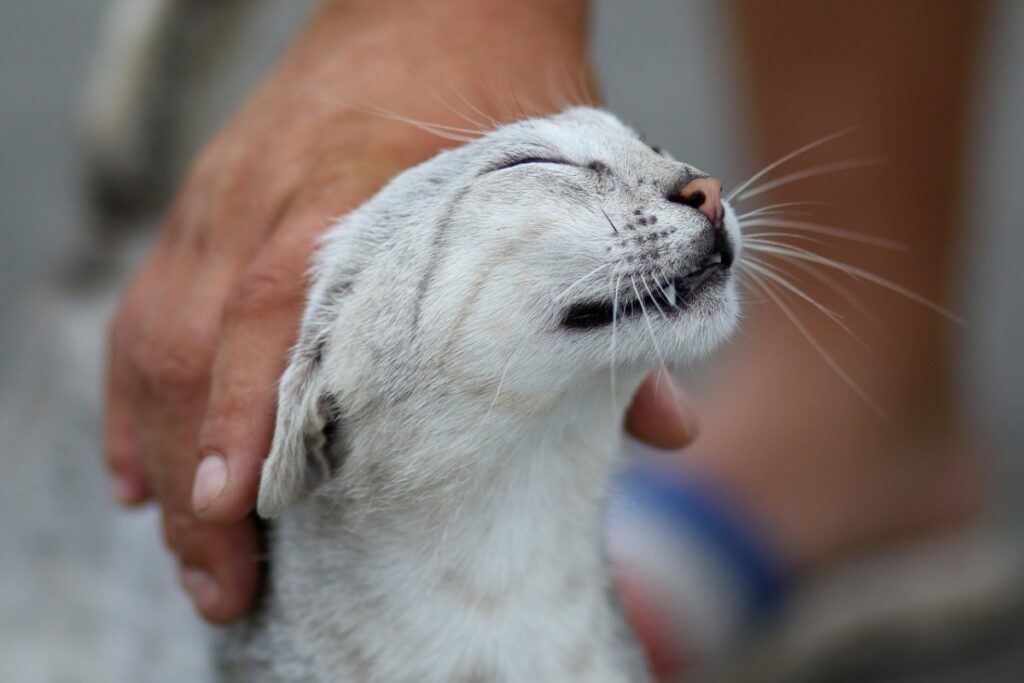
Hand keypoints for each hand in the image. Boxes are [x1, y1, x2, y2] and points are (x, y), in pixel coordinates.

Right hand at [102, 0, 697, 623]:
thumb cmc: (497, 83)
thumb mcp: (563, 177)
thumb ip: (602, 303)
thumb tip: (669, 428)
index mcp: (346, 198)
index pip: (269, 317)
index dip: (241, 417)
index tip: (233, 510)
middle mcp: (263, 204)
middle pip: (194, 354)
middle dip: (198, 482)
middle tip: (220, 583)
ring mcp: (222, 203)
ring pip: (153, 340)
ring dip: (158, 450)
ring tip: (184, 546)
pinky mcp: (206, 204)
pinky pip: (142, 307)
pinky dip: (131, 392)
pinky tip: (138, 465)